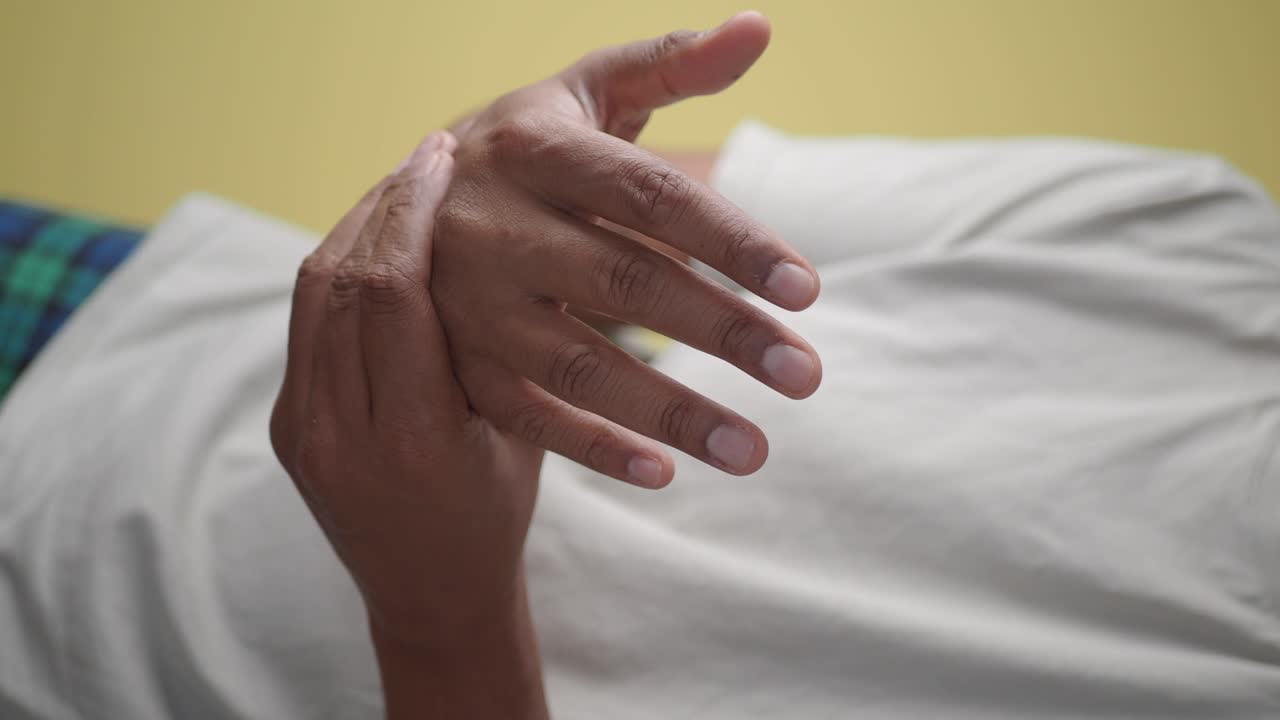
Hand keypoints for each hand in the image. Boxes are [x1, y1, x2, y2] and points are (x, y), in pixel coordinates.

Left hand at [270, 133, 546, 717]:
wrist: (430, 598)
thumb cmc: (496, 517)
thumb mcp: (520, 437)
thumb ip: (505, 353)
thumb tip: (522, 246)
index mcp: (415, 438)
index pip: (394, 291)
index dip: (415, 211)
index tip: (443, 156)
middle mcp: (342, 433)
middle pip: (343, 280)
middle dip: (386, 204)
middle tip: (430, 155)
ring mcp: (303, 433)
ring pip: (314, 296)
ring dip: (359, 229)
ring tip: (405, 185)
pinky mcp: (289, 430)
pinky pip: (307, 327)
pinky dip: (340, 271)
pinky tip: (379, 242)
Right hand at [433, 11, 822, 487]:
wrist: (409, 211)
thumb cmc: (529, 149)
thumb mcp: (585, 94)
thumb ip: (670, 63)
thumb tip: (760, 27)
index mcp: (535, 145)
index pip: (650, 194)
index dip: (731, 240)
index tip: (807, 290)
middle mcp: (493, 222)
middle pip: (624, 279)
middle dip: (721, 331)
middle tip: (807, 377)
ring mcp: (466, 301)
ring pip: (576, 363)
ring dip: (669, 411)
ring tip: (754, 450)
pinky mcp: (454, 361)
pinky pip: (526, 414)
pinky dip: (592, 449)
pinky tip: (664, 474)